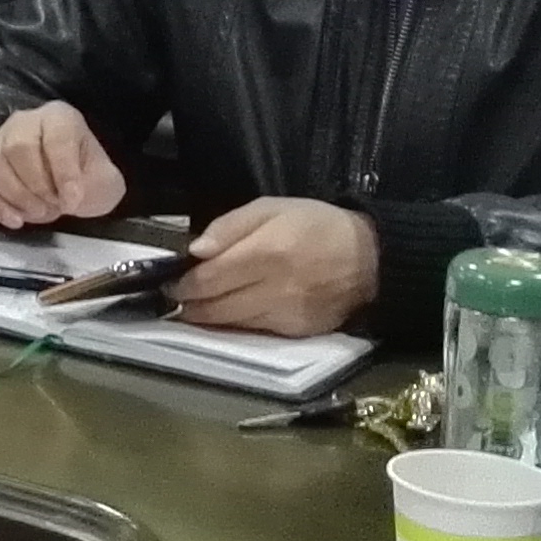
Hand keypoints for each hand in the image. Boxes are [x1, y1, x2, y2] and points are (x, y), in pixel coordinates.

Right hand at [0, 101, 126, 228]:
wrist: (67, 184)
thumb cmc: (86, 176)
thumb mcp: (105, 180)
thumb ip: (96, 184)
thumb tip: (70, 196)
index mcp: (59, 118)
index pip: (56, 138)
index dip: (64, 173)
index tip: (73, 202)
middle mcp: (24, 122)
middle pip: (18, 148)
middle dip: (38, 185)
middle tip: (55, 206)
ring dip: (16, 196)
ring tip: (39, 212)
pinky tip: (16, 221)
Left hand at [177, 199, 379, 335]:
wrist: (372, 257)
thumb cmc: (315, 225)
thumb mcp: (270, 208)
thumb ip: (229, 227)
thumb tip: (195, 251)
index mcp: (266, 254)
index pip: (208, 279)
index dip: (182, 284)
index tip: (169, 283)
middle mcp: (274, 289)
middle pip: (215, 307)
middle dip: (189, 304)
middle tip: (175, 298)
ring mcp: (287, 315)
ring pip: (232, 324)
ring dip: (208, 318)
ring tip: (195, 307)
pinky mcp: (299, 332)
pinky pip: (256, 331)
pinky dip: (237, 324)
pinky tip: (230, 313)